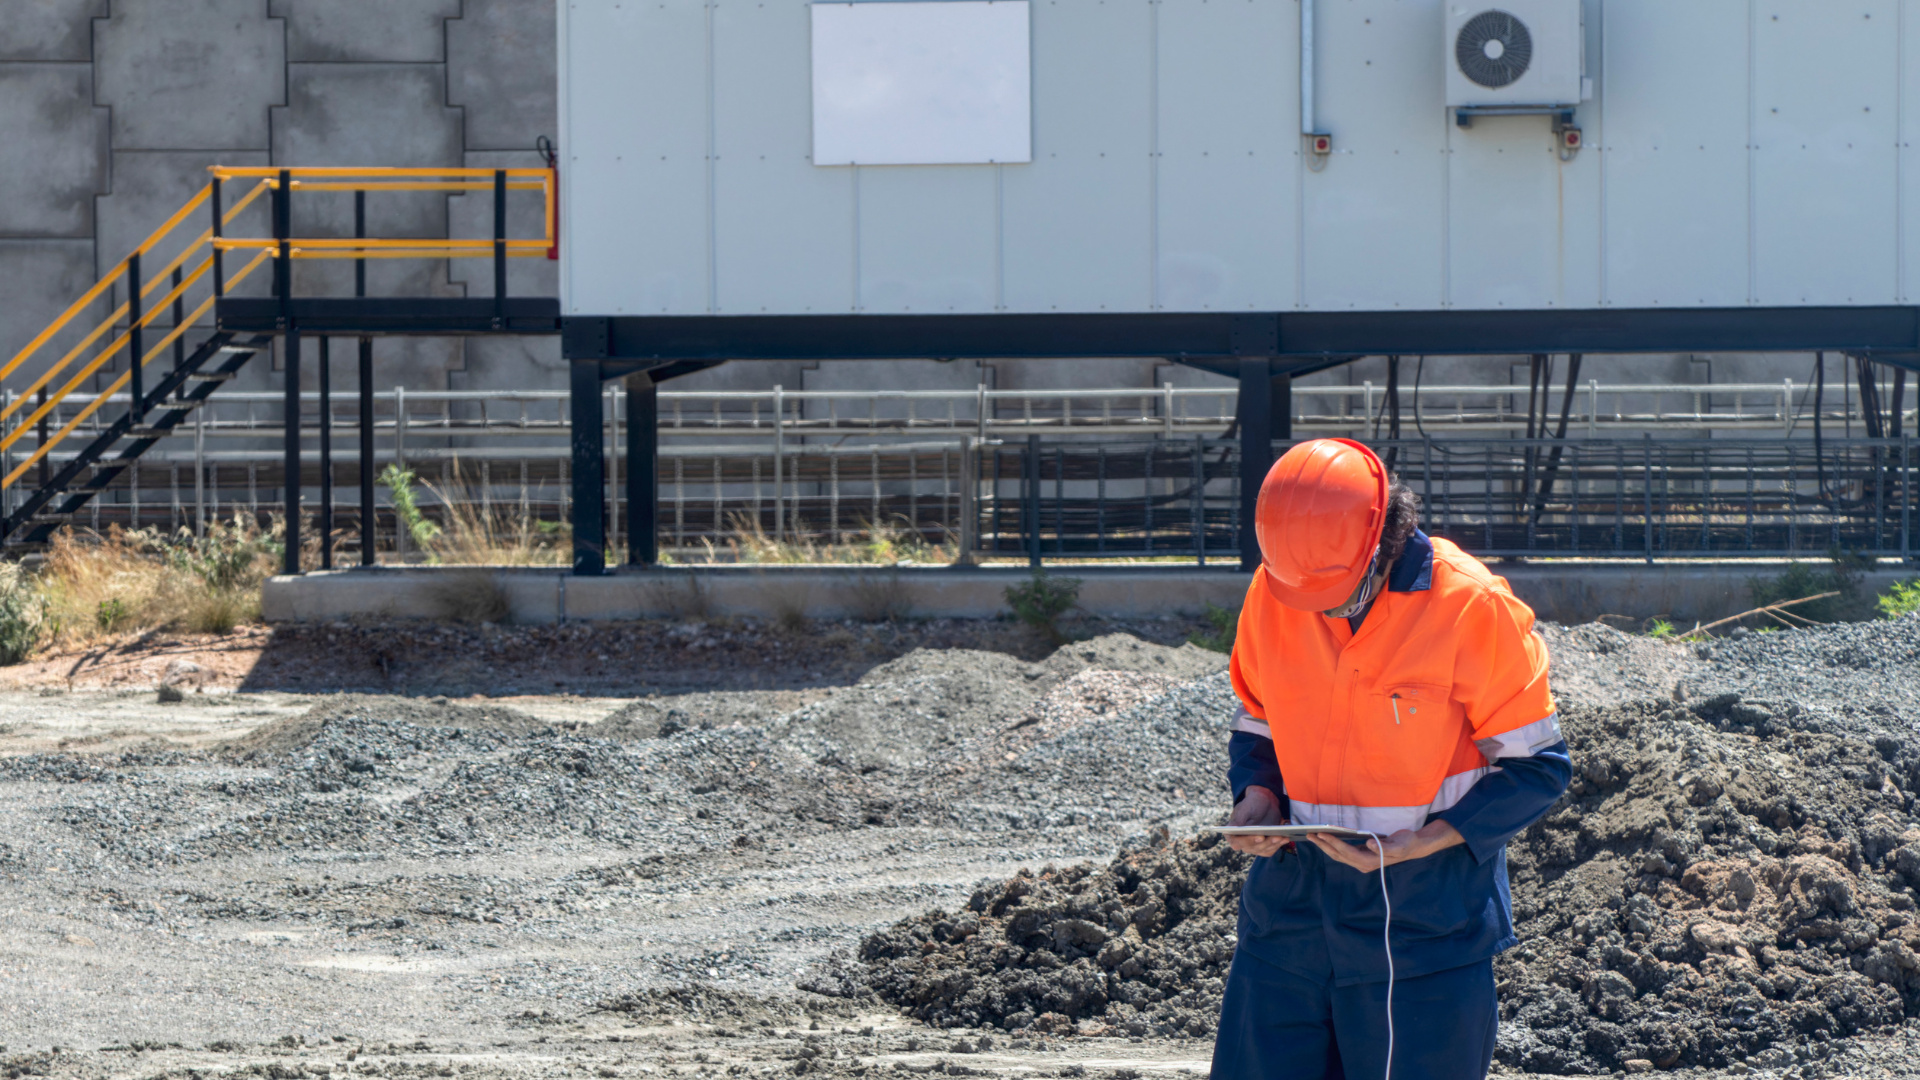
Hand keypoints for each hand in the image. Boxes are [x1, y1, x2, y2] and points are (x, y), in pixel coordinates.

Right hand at [1226, 786, 1290, 858]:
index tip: (1260, 837)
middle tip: (1277, 836)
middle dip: (1266, 843)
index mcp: (1233, 833)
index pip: (1237, 842)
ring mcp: (1253, 845)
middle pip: (1252, 848)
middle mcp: (1242, 841)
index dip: (1248, 842)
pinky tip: (1285, 838)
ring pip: (1263, 850)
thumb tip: (1231, 829)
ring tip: (1282, 837)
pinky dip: (1278, 845)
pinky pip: (1270, 850)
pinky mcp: (1263, 846)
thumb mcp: (1244, 808)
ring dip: (1273, 844)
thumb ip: (1238, 819)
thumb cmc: (1252, 803)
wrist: (1264, 803)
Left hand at [1304, 820, 1465, 872]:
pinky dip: (1333, 846)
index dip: (1333, 842)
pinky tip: (1326, 840)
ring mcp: (1362, 862)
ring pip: (1339, 855)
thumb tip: (1369, 844)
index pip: (1347, 851)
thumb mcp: (1399, 844)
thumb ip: (1384, 847)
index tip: (1322, 834)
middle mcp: (1364, 864)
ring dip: (1325, 846)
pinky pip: (1344, 852)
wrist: (1413, 847)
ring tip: (1313, 836)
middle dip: (1323, 845)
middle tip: (1310, 835)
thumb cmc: (1406, 844)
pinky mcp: (1362, 857)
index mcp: (1370, 861)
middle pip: (1339, 855)